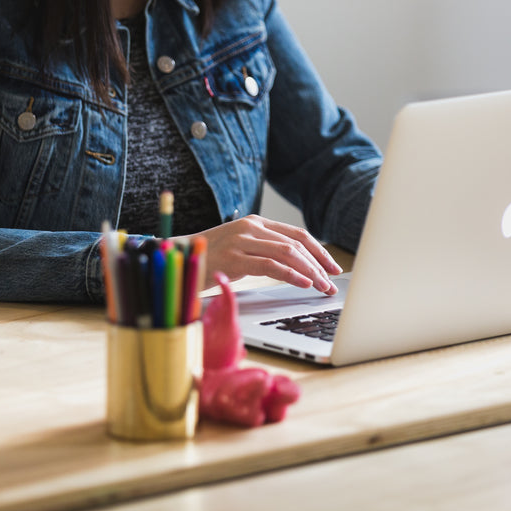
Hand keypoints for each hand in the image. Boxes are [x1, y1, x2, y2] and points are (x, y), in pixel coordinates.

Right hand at [180, 215, 341, 293]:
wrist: (178, 258)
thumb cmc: (210, 258)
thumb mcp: (242, 249)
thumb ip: (265, 251)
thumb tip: (298, 266)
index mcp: (256, 223)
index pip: (297, 234)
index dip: (319, 251)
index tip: (332, 267)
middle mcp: (251, 227)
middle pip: (297, 244)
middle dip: (319, 265)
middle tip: (332, 283)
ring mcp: (242, 240)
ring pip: (288, 253)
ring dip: (310, 272)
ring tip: (322, 287)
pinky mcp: (234, 257)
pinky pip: (270, 265)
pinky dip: (291, 275)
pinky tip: (304, 283)